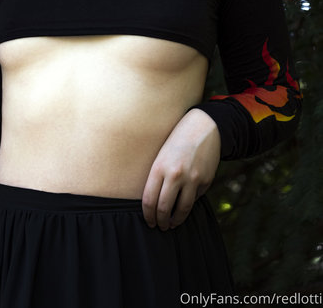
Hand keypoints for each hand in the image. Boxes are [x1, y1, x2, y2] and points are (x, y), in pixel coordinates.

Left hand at [142, 108, 220, 230]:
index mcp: (159, 167)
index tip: (149, 221)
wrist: (203, 127)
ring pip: (182, 209)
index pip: (149, 200)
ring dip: (175, 221)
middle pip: (164, 208)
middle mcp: (175, 174)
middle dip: (160, 221)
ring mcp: (192, 179)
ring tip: (171, 224)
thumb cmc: (177, 141)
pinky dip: (189, 205)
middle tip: (160, 227)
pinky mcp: (205, 181)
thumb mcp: (161, 155)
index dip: (148, 215)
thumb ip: (157, 176)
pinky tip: (184, 206)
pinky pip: (195, 199)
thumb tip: (153, 203)